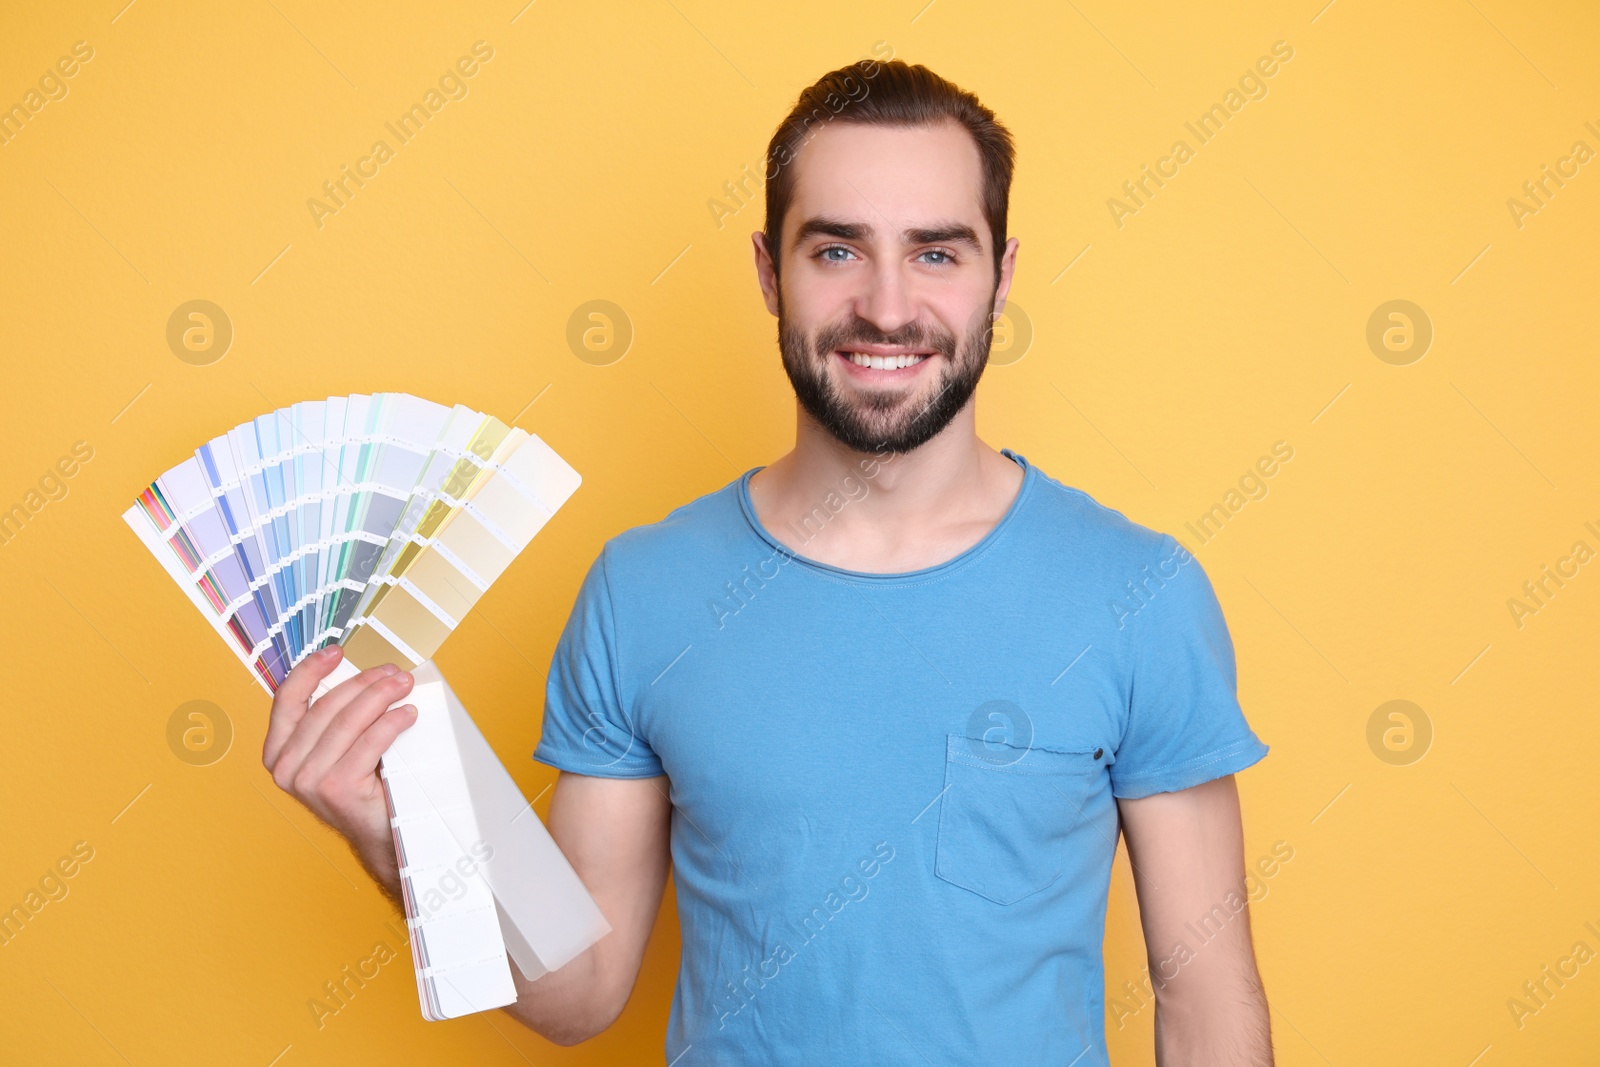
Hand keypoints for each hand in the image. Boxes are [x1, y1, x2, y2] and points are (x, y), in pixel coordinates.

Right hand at [262, 646, 418, 895]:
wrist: (379, 836)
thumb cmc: (360, 785)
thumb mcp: (335, 750)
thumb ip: (332, 719)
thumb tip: (363, 674)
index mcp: (277, 752)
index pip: (286, 699)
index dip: (310, 669)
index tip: (337, 651)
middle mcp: (285, 768)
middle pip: (325, 706)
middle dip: (363, 682)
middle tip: (392, 672)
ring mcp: (308, 781)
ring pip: (348, 721)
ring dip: (380, 696)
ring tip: (403, 686)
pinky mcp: (337, 789)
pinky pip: (369, 742)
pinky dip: (391, 722)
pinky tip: (407, 714)